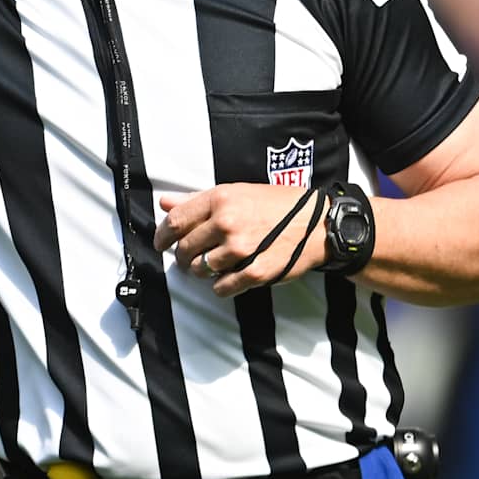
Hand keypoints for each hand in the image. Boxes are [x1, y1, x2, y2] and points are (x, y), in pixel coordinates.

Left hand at [153, 183, 326, 297]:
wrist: (318, 223)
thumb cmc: (277, 204)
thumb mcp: (236, 192)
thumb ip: (197, 200)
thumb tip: (165, 203)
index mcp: (220, 199)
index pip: (176, 222)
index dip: (162, 235)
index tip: (160, 243)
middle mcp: (227, 223)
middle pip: (185, 248)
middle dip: (182, 257)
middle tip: (187, 258)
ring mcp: (241, 249)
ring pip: (201, 269)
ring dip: (201, 271)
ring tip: (211, 265)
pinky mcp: (255, 272)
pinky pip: (222, 287)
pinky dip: (220, 286)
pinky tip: (226, 278)